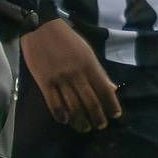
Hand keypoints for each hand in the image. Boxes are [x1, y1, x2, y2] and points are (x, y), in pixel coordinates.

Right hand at [20, 18, 119, 132]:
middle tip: (101, 126)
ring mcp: (59, 79)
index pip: (104, 90)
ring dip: (80, 120)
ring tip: (85, 128)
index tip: (115, 115)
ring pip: (72, 106)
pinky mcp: (44, 81)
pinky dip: (60, 115)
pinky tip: (65, 121)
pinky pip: (53, 103)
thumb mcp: (88, 52)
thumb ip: (99, 72)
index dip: (111, 105)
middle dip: (98, 116)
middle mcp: (77, 74)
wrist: (41, 28)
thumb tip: (112, 88)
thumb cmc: (68, 40)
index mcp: (90, 65)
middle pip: (90, 101)